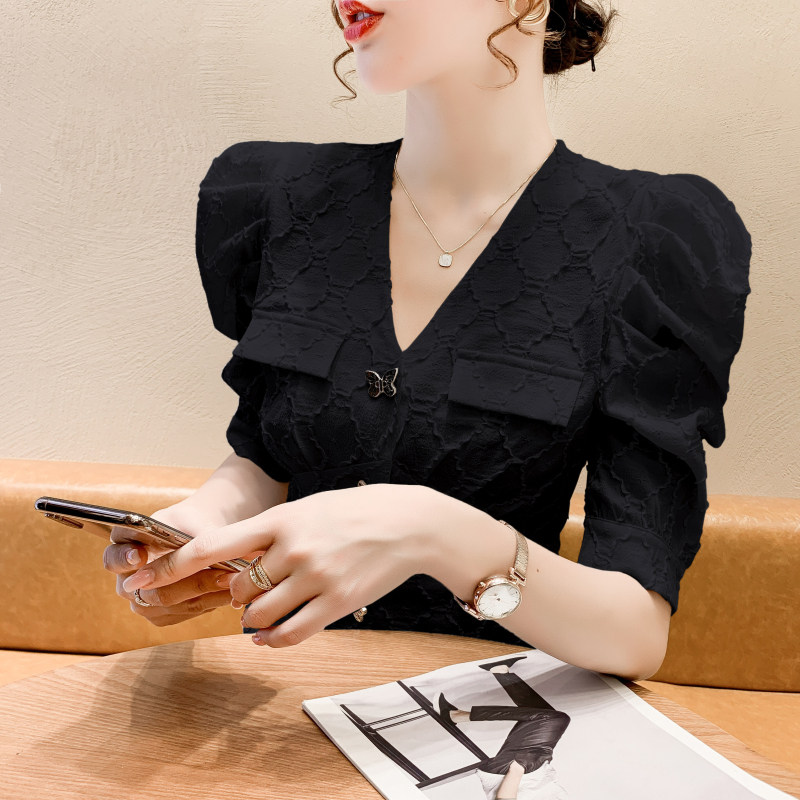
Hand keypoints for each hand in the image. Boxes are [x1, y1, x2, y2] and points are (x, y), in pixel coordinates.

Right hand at [103, 501, 236, 626]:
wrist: (203, 534)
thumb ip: (188, 537)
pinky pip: (182, 613)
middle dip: (183, 582)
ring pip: (166, 605)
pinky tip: (227, 590)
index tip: (140, 556)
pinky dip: (207, 602)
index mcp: (124, 547)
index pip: (112, 558)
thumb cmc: (192, 522)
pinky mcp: (161, 614)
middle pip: (144, 590)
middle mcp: (127, 577)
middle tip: (216, 574)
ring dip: (200, 593)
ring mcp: (141, 599)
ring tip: (230, 580)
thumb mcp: (190, 521)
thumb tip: (195, 554)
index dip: (123, 559)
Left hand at [120, 483, 433, 645]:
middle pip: (238, 589)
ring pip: (259, 615)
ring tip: (270, 607)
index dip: (174, 564)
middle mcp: (294, 548)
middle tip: (253, 588)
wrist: (408, 523)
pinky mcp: (337, 602)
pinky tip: (271, 637)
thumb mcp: (308, 507)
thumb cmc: (355, 511)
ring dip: (255, 617)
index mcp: (282, 519)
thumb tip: (237, 566)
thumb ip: (271, 532)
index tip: (145, 577)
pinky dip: (272, 640)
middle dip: (237, 594)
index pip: (215, 545)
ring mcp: (316, 577)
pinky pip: (289, 634)